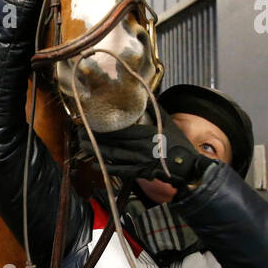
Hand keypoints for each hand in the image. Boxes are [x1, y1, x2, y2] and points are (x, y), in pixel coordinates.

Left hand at [78, 119, 211, 189]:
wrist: (187, 165)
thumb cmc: (179, 143)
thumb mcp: (168, 122)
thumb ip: (155, 109)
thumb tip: (144, 94)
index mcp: (148, 134)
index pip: (121, 130)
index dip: (104, 128)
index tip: (91, 123)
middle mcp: (141, 148)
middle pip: (113, 143)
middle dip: (94, 139)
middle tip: (79, 134)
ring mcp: (140, 162)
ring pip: (113, 156)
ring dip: (96, 152)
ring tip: (83, 146)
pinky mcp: (141, 173)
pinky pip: (121, 170)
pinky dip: (108, 167)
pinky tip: (97, 164)